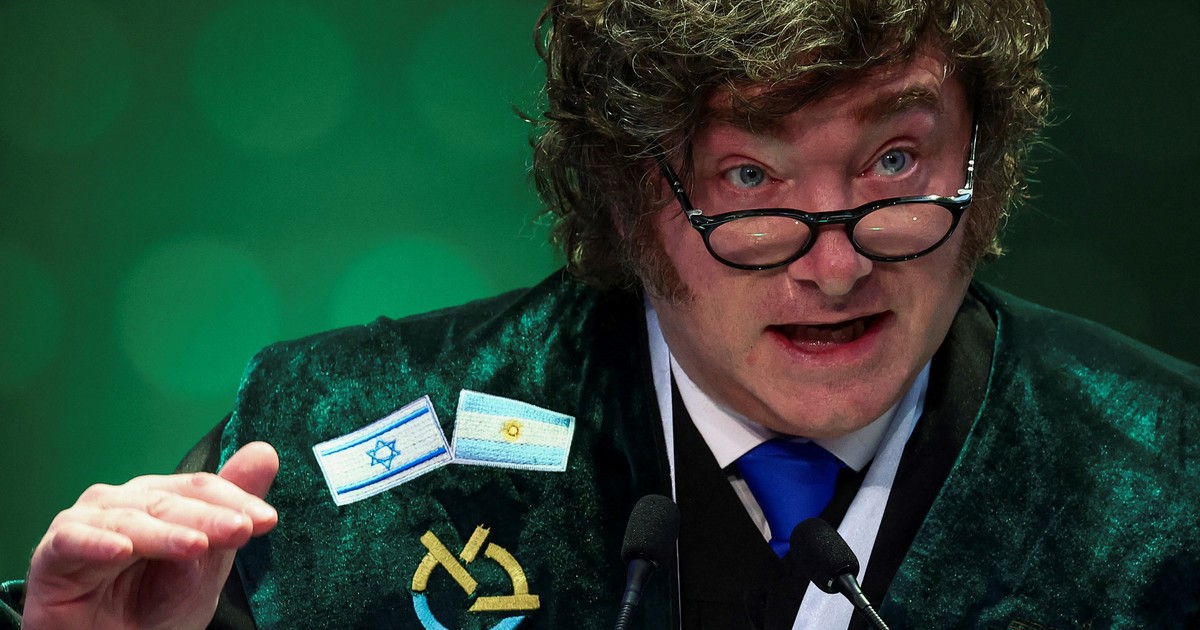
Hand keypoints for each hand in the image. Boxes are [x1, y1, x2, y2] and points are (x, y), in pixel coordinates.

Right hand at [22, 441, 279, 629]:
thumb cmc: (154, 610)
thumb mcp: (207, 566)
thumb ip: (231, 511)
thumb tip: (264, 454)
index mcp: (160, 500)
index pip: (201, 488)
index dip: (235, 501)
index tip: (267, 521)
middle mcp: (124, 503)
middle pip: (169, 500)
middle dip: (208, 517)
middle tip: (240, 530)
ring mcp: (87, 523)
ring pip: (129, 517)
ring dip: (163, 532)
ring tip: (194, 546)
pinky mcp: (53, 553)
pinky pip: (72, 541)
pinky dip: (96, 543)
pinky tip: (121, 551)